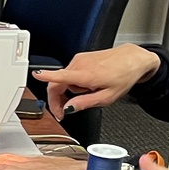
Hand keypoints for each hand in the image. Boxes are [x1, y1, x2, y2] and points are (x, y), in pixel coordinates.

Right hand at [33, 44, 160, 119]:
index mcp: (85, 75)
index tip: (35, 75)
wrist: (133, 59)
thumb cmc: (123, 75)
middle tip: (64, 111)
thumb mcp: (106, 97)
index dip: (45, 77)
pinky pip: (70, 73)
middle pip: (57, 83)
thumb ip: (84, 103)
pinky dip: (74, 82)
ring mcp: (80, 59)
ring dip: (69, 91)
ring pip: (64, 80)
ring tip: (87, 93)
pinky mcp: (81, 57)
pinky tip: (87, 85)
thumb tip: (68, 108)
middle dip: (57, 99)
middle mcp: (79, 64)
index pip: (60, 76)